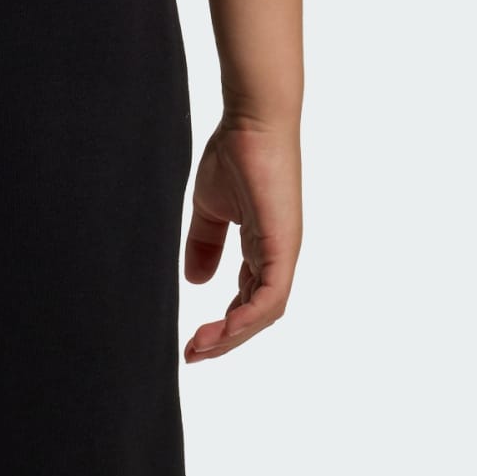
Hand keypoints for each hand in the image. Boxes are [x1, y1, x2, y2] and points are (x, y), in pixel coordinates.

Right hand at [183, 115, 300, 361]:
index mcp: (262, 248)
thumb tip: (196, 282)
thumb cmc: (234, 154)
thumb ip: (205, 242)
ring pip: (265, 312)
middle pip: (256, 314)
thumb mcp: (209, 207)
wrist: (251, 121)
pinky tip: (225, 329)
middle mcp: (277, 256)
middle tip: (193, 354)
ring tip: (201, 347)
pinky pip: (271, 295)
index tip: (192, 341)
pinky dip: (248, 317)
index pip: (247, 299)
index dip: (223, 324)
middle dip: (225, 339)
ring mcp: (283, 252)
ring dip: (233, 335)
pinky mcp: (283, 244)